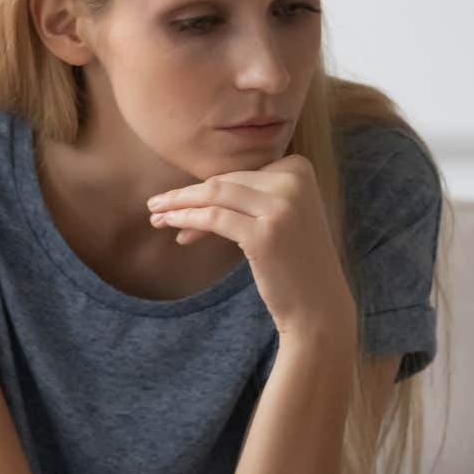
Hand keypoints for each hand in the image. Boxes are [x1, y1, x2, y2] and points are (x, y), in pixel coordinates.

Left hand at [147, 155, 353, 343]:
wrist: (318, 304)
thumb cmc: (292, 260)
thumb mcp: (278, 216)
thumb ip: (248, 196)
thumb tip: (192, 191)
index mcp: (299, 168)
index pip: (238, 173)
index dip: (206, 189)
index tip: (181, 206)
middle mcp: (294, 181)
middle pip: (224, 182)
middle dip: (186, 195)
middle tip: (155, 206)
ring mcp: (281, 207)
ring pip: (214, 195)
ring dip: (178, 205)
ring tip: (155, 216)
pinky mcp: (264, 234)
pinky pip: (213, 218)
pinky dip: (186, 220)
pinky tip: (171, 228)